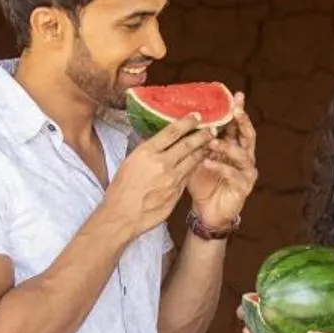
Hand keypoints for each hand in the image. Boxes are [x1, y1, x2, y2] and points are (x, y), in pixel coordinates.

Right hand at [104, 116, 214, 237]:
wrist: (122, 216)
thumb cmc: (121, 189)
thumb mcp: (130, 162)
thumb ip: (148, 151)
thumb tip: (160, 141)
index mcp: (147, 152)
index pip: (172, 132)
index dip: (187, 122)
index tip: (197, 116)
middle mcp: (162, 164)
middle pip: (188, 144)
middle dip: (202, 135)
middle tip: (212, 129)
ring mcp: (172, 179)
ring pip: (193, 160)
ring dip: (203, 150)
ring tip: (211, 143)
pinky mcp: (177, 193)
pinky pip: (189, 176)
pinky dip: (196, 167)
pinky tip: (200, 162)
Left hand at [188, 94, 257, 231]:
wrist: (207, 211)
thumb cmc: (203, 183)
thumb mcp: (198, 158)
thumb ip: (197, 142)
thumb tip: (184, 121)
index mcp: (234, 147)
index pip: (237, 125)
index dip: (238, 111)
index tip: (236, 95)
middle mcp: (245, 157)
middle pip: (248, 135)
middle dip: (242, 122)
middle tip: (235, 111)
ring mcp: (247, 172)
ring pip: (243, 155)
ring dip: (228, 146)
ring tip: (212, 141)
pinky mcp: (243, 187)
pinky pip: (233, 174)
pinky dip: (220, 167)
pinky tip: (207, 162)